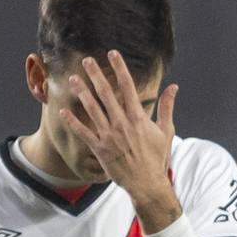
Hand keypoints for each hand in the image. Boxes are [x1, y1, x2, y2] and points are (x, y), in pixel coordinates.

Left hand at [60, 54, 180, 231]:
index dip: (119, 68)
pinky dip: (73, 121)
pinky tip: (62, 110)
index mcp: (138, 117)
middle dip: (96, 75)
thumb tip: (174, 87)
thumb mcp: (166, 131)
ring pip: (92, 109)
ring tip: (72, 79)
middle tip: (87, 60)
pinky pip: (83, 132)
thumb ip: (167, 107)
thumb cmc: (157, 157)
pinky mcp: (99, 148)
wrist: (146, 182)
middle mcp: (121, 123)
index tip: (113, 54)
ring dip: (81, 93)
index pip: (127, 86)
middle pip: (106, 93)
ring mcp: (109, 136)